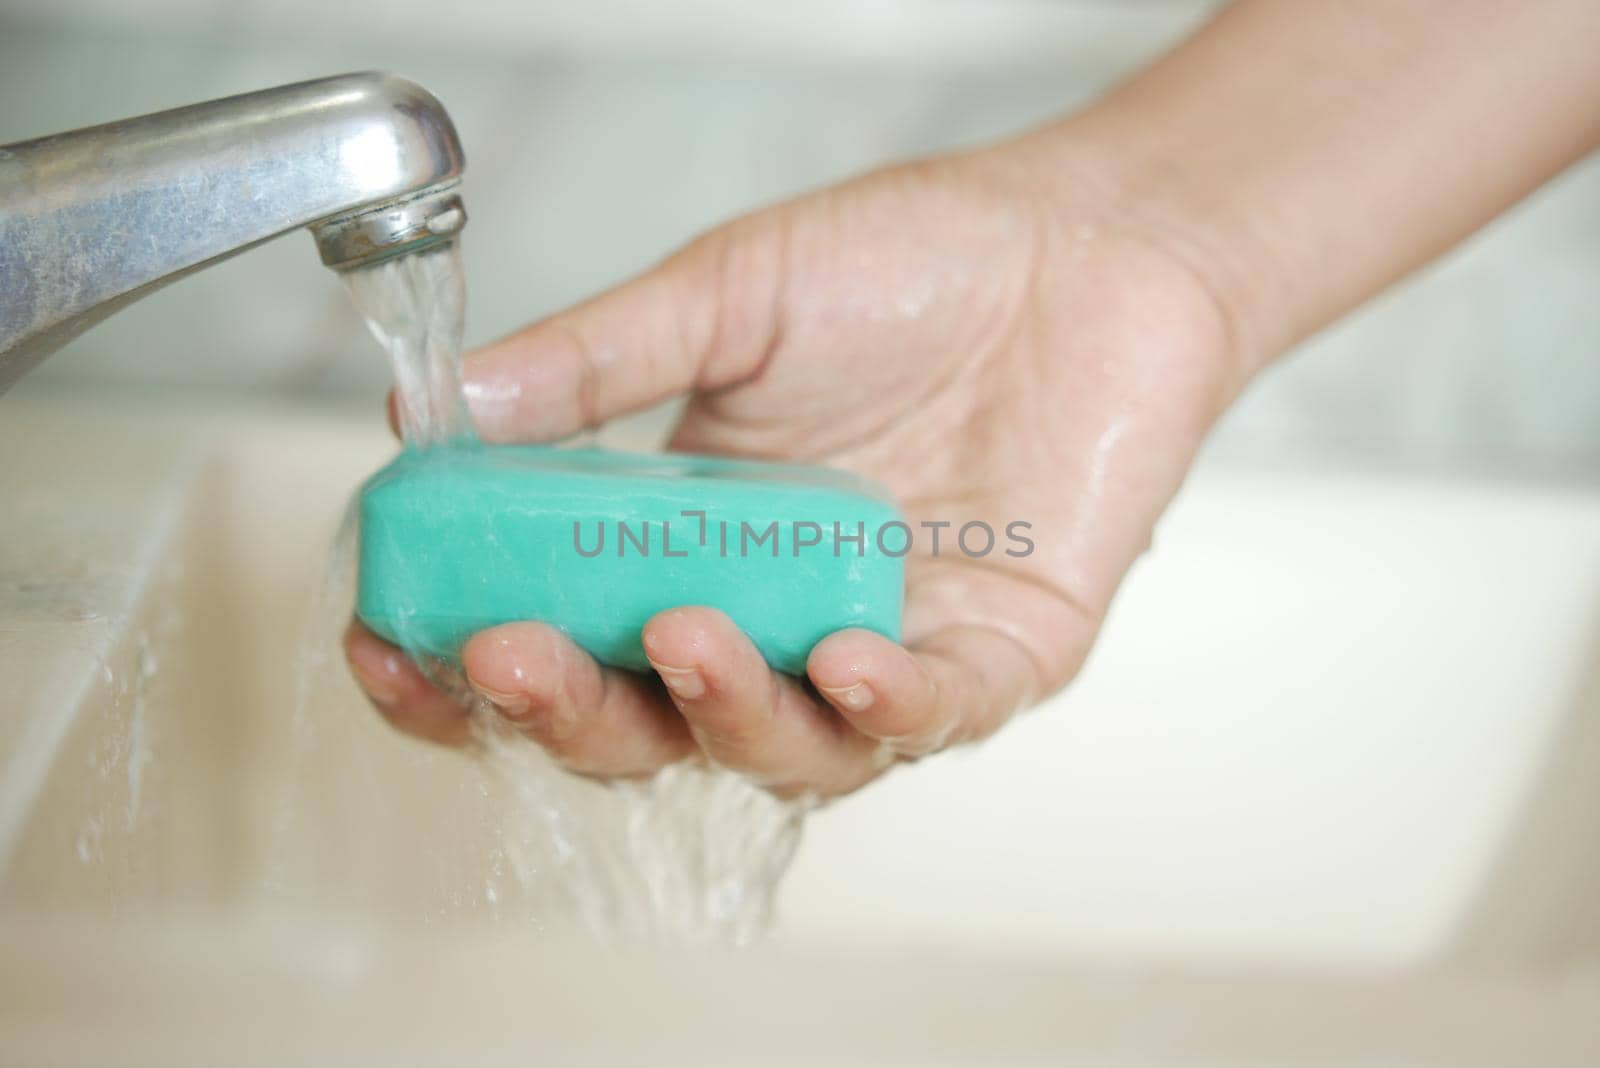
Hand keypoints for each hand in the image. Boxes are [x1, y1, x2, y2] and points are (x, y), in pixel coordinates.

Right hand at [344, 143, 1244, 797]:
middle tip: (511, 657)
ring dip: (718, 717)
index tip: (389, 644)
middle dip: (567, 716)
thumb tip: (435, 414)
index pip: (560, 644)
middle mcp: (774, 620)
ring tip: (684, 632)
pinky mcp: (995, 659)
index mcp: (688, 547)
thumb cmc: (914, 265)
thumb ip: (595, 361)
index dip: (466, 670)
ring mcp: (881, 651)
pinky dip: (882, 706)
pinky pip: (930, 719)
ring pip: (782, 754)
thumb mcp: (730, 296)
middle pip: (647, 730)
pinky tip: (844, 657)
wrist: (1089, 243)